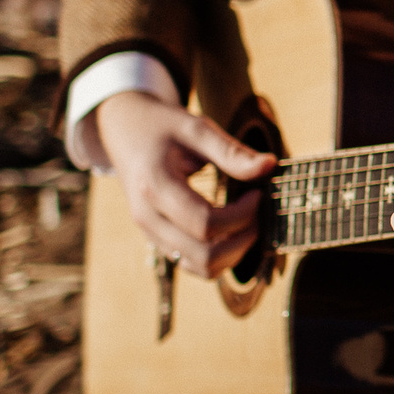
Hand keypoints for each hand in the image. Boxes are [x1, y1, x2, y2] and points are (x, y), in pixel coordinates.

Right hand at [95, 89, 275, 277]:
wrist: (124, 130)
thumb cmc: (162, 126)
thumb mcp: (196, 128)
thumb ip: (231, 151)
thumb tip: (270, 165)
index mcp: (155, 188)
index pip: (206, 223)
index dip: (242, 215)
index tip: (257, 193)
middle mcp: (148, 218)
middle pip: (204, 255)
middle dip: (242, 239)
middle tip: (257, 212)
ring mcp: (150, 233)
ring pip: (200, 268)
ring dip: (233, 253)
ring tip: (247, 222)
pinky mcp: (157, 239)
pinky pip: (192, 263)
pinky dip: (219, 255)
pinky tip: (231, 229)